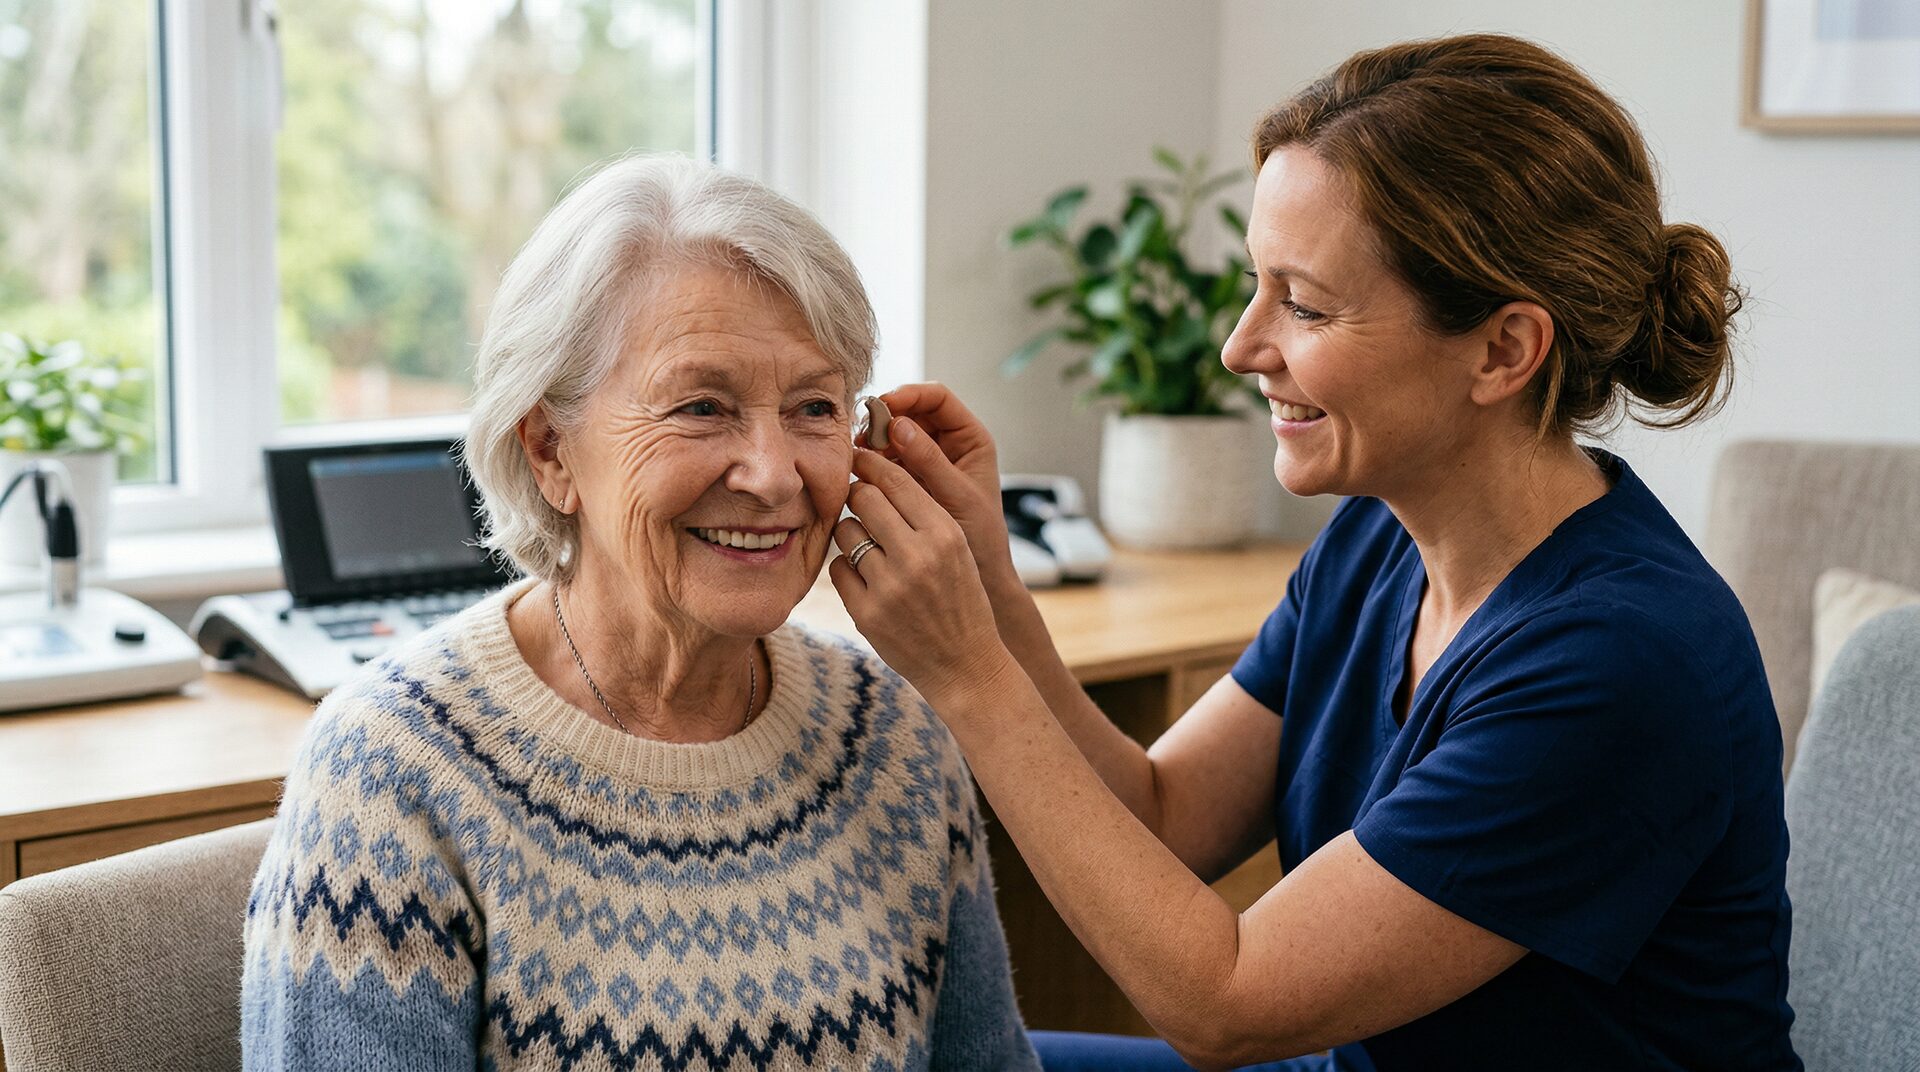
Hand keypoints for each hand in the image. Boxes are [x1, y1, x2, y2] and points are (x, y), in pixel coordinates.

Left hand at [829, 448, 1020, 707]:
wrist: (966, 665)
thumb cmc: (961, 600)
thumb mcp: (958, 551)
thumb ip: (923, 515)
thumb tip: (874, 476)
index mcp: (946, 535)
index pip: (896, 480)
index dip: (873, 465)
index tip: (861, 461)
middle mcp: (917, 557)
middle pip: (864, 498)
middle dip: (859, 496)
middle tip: (861, 503)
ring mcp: (889, 586)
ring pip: (845, 532)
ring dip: (851, 534)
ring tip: (868, 547)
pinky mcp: (866, 613)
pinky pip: (837, 569)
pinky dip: (847, 569)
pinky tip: (866, 580)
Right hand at [865, 385, 1015, 584]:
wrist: (981, 572)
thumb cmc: (981, 536)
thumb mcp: (957, 496)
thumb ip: (930, 461)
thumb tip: (898, 425)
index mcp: (971, 438)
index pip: (938, 398)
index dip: (909, 394)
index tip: (882, 405)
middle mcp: (951, 443)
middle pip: (913, 411)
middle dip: (886, 418)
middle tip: (863, 433)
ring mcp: (930, 460)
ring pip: (897, 434)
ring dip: (877, 439)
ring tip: (860, 454)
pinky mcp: (913, 479)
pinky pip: (890, 459)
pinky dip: (875, 460)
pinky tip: (862, 471)